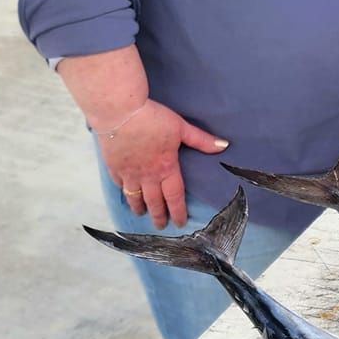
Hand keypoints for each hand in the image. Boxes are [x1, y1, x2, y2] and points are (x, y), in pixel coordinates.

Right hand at [101, 101, 226, 226]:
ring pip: (134, 197)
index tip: (180, 222)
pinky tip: (126, 193)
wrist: (119, 111)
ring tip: (142, 214)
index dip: (178, 212)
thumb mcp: (180, 127)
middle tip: (161, 226)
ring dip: (140, 208)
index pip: (174, 197)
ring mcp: (129, 173)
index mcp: (166, 168)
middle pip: (154, 202)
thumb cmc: (152, 118)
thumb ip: (201, 140)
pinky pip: (119, 184)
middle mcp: (147, 176)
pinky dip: (124, 192)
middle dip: (159, 216)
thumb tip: (224, 145)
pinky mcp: (114, 166)